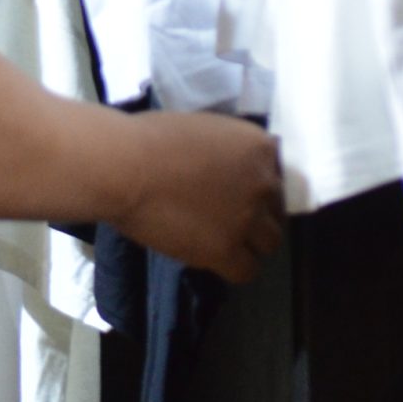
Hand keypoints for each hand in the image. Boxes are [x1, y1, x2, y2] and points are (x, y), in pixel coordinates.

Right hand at [112, 110, 286, 282]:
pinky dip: (234, 266)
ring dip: (249, 242)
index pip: (277, 175)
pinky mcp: (227, 249)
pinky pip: (247, 270)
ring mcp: (247, 219)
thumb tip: (226, 169)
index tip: (236, 190)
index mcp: (259, 146)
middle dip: (256, 214)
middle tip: (228, 216)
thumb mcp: (205, 131)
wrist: (125, 166)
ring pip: (269, 243)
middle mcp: (263, 183)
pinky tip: (214, 257)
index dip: (256, 185)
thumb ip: (227, 152)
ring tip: (222, 240)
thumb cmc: (151, 138)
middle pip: (276, 210)